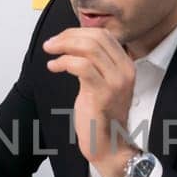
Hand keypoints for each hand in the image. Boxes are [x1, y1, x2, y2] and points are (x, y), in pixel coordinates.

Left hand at [42, 27, 136, 176]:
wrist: (108, 144)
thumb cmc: (101, 115)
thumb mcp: (101, 81)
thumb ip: (94, 62)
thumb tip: (73, 41)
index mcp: (126, 65)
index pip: (104, 35)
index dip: (79, 32)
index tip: (61, 38)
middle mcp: (125, 71)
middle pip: (96, 38)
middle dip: (68, 36)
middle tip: (51, 44)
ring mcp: (116, 83)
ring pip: (89, 48)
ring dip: (64, 47)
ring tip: (50, 53)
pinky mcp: (103, 94)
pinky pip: (81, 67)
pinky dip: (63, 62)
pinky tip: (54, 67)